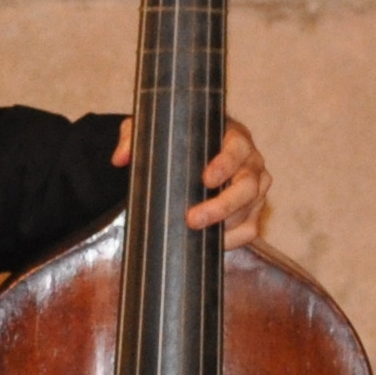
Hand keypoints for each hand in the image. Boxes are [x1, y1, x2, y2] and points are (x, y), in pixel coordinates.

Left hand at [115, 117, 270, 242]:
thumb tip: (120, 159)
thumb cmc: (179, 141)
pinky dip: (233, 240)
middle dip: (222, 205)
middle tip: (192, 219)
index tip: (205, 179)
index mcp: (233, 137)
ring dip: (224, 225)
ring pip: (250, 210)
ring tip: (195, 233)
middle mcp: (251, 162)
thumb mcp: (155, 131)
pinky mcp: (253, 211)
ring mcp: (255, 188)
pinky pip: (250, 230)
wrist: (191, 155)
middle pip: (249, 185)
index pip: (237, 148)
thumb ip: (136, 138)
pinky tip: (210, 243)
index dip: (225, 164)